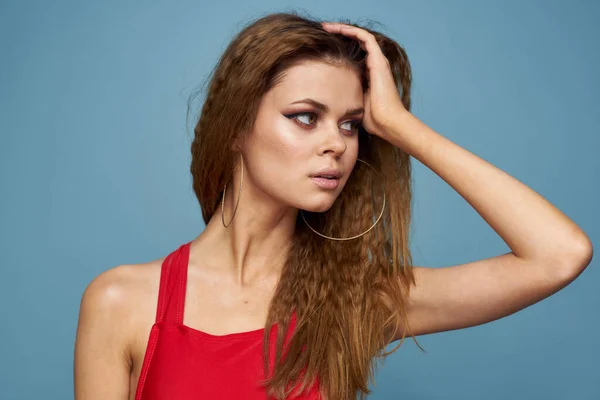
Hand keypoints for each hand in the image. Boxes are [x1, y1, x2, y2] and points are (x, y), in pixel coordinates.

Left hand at [321, 22, 407, 138]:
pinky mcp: (378, 60)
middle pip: (357, 42)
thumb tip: (332, 99)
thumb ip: (347, 95)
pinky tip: (339, 28)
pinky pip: (366, 38)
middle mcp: (375, 65)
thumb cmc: (374, 119)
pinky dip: (352, 31)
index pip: (355, 54)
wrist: (387, 122)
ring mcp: (378, 61)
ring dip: (344, 29)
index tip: (323, 44)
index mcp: (369, 74)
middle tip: (323, 30)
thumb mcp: (355, 103)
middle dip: (340, 34)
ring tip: (327, 26)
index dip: (340, 46)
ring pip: (361, 36)